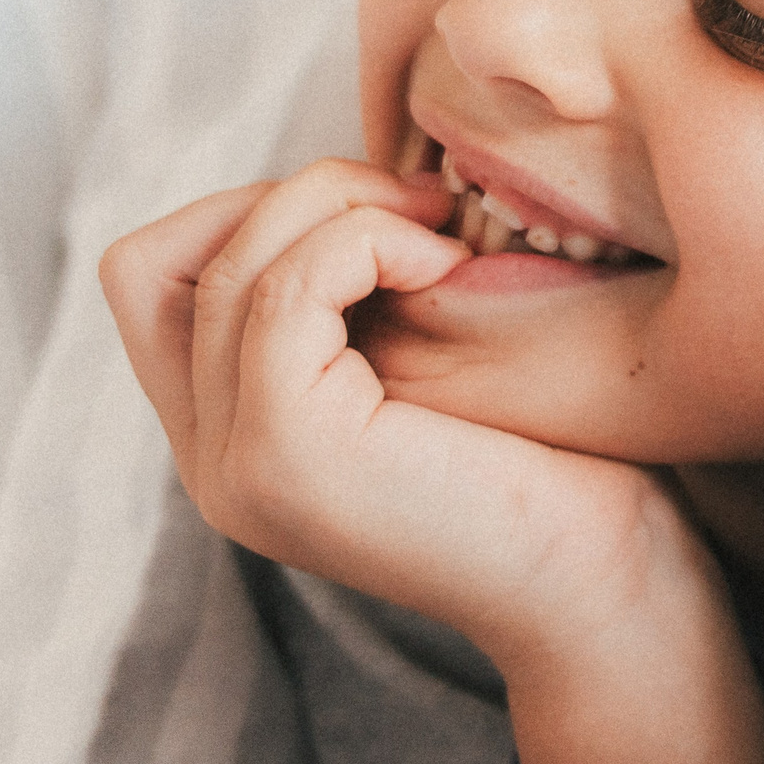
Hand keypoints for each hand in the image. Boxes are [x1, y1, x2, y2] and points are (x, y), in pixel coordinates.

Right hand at [101, 163, 763, 763]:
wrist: (607, 580)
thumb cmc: (560, 459)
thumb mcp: (433, 359)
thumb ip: (356, 301)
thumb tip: (348, 182)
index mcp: (235, 438)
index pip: (155, 277)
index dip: (256, 209)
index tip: (393, 213)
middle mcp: (210, 462)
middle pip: (157, 260)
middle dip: (291, 195)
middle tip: (425, 208)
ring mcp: (234, 466)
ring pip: (228, 261)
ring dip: (346, 209)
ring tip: (450, 238)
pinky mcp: (285, 452)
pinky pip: (280, 288)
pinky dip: (363, 241)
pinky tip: (449, 268)